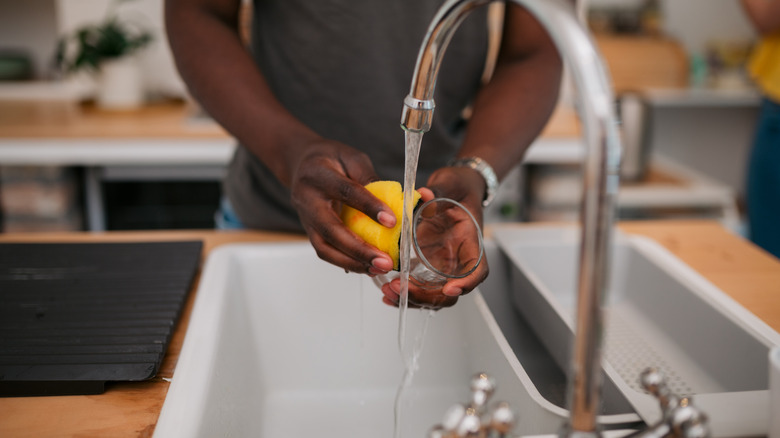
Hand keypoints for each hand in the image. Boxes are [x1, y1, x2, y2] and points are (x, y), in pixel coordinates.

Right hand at [289, 139, 397, 274]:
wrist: (301, 165)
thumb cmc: (330, 159)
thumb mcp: (352, 158)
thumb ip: (370, 178)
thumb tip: (398, 202)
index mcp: (319, 175)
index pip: (346, 192)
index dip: (369, 207)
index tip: (392, 222)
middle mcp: (307, 199)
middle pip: (331, 229)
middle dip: (359, 249)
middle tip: (385, 261)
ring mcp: (305, 219)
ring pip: (324, 248)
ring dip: (352, 262)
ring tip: (378, 268)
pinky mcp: (310, 232)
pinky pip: (325, 252)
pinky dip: (346, 262)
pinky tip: (367, 267)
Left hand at [378, 167, 488, 309]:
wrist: (454, 189)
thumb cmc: (459, 188)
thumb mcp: (451, 184)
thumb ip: (438, 191)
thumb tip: (424, 194)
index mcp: (470, 243)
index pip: (478, 270)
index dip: (467, 283)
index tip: (449, 288)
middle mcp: (458, 260)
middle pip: (449, 292)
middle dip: (426, 296)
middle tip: (400, 288)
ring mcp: (442, 265)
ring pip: (432, 296)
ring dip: (412, 299)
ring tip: (389, 291)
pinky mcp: (426, 265)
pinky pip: (419, 287)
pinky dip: (404, 294)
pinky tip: (387, 294)